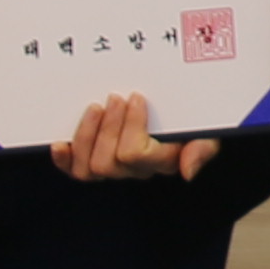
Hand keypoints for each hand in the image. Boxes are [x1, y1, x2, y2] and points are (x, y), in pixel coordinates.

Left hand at [56, 91, 223, 182]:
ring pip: (89, 169)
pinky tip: (60, 144)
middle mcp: (137, 169)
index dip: (131, 126)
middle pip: (109, 163)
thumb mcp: (209, 127)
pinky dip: (64, 159)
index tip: (137, 97)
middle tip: (115, 97)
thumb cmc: (195, 114)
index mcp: (163, 160)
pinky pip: (75, 171)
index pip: (136, 155)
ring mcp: (114, 166)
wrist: (182, 105)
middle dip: (108, 127)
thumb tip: (187, 170)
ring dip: (87, 136)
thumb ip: (204, 147)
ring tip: (95, 107)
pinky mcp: (94, 159)